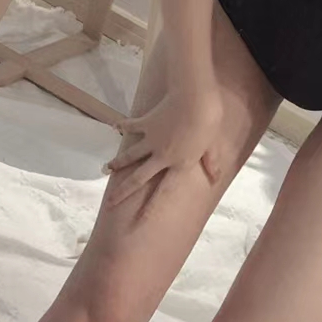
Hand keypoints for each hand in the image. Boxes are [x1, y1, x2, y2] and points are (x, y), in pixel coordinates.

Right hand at [102, 87, 225, 208]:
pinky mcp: (146, 123)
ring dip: (117, 163)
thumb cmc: (207, 123)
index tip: (141, 221)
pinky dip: (123, 126)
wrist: (193, 100)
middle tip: (110, 202)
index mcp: (179, 164)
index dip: (151, 208)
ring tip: (105, 169)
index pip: (164, 191)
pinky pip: (132, 126)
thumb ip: (211, 162)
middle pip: (138, 178)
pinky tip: (114, 126)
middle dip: (123, 192)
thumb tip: (216, 177)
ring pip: (130, 155)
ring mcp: (151, 140)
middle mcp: (161, 156)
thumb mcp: (212, 146)